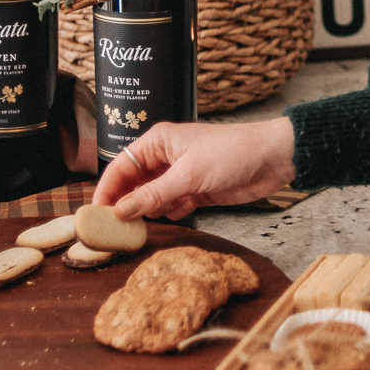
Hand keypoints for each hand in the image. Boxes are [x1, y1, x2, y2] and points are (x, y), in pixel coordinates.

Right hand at [89, 117, 296, 219]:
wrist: (273, 159)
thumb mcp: (188, 175)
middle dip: (129, 204)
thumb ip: (153, 195)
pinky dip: (176, 211)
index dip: (106, 189)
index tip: (96, 213)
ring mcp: (181, 176)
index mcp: (159, 142)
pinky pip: (173, 206)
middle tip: (120, 227)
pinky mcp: (196, 192)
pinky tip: (187, 207)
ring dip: (156, 209)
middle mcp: (166, 158)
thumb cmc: (233, 152)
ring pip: (153, 199)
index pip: (121, 167)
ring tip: (164, 210)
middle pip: (134, 185)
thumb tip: (120, 210)